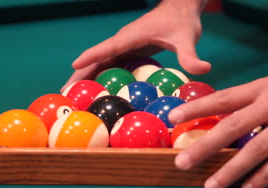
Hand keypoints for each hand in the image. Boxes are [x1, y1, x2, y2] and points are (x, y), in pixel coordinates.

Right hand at [62, 0, 211, 90]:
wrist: (180, 9)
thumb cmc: (182, 22)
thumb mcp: (187, 38)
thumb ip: (191, 56)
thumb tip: (204, 70)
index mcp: (131, 37)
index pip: (107, 48)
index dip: (91, 57)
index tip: (75, 67)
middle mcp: (123, 42)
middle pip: (95, 59)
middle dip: (79, 75)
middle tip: (64, 94)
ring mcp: (123, 47)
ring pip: (99, 64)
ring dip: (85, 79)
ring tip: (71, 97)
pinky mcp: (128, 52)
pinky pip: (109, 66)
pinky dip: (98, 79)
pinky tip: (95, 94)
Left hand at [169, 49, 267, 187]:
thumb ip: (260, 96)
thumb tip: (236, 110)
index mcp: (264, 87)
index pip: (224, 98)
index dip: (197, 107)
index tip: (174, 116)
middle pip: (230, 127)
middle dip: (203, 146)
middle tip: (182, 163)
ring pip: (254, 150)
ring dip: (230, 171)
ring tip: (212, 187)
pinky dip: (263, 177)